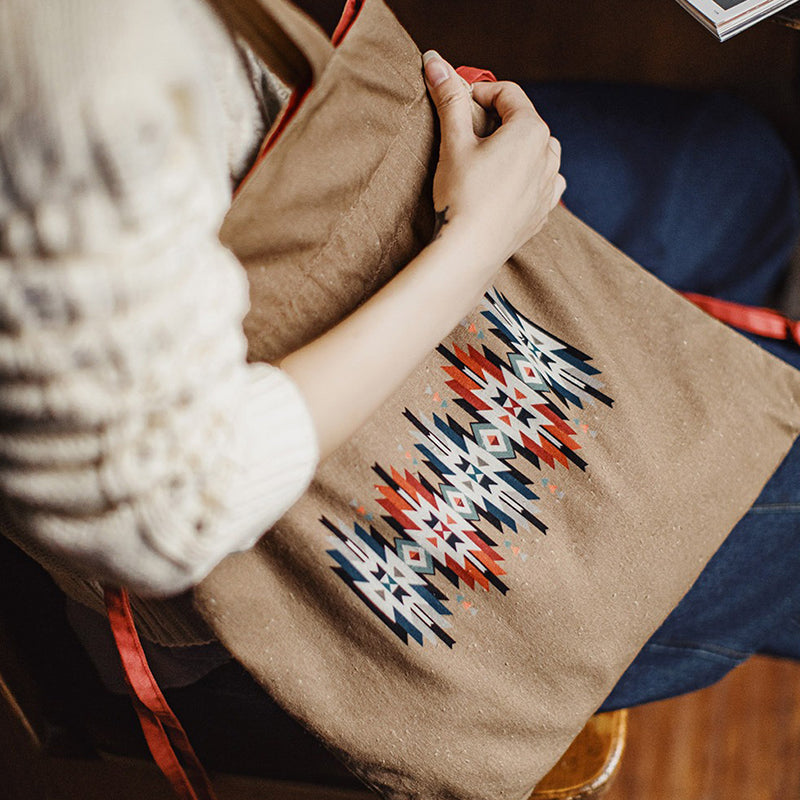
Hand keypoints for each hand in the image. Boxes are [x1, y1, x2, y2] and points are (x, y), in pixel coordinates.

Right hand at [422, 51, 564, 268]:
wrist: (468, 252)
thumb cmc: (462, 196)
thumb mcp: (454, 142)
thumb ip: (450, 99)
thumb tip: (436, 60)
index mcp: (531, 130)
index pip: (507, 94)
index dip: (479, 94)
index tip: (457, 103)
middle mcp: (548, 156)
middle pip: (524, 122)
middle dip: (498, 121)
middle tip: (468, 132)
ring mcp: (549, 186)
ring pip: (539, 153)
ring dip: (517, 148)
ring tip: (488, 160)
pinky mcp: (542, 212)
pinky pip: (543, 184)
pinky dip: (528, 178)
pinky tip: (507, 186)